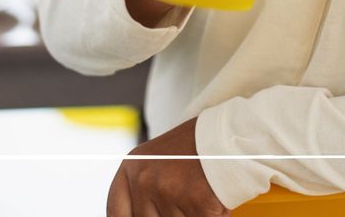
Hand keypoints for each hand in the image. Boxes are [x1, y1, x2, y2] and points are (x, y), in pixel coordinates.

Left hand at [107, 117, 228, 216]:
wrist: (228, 135)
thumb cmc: (194, 149)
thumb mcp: (155, 161)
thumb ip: (141, 189)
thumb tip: (137, 215)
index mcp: (132, 167)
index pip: (116, 212)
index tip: (143, 216)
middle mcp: (145, 179)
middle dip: (167, 215)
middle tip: (182, 195)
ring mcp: (168, 191)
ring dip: (188, 215)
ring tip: (198, 192)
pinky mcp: (194, 202)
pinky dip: (207, 215)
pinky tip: (211, 197)